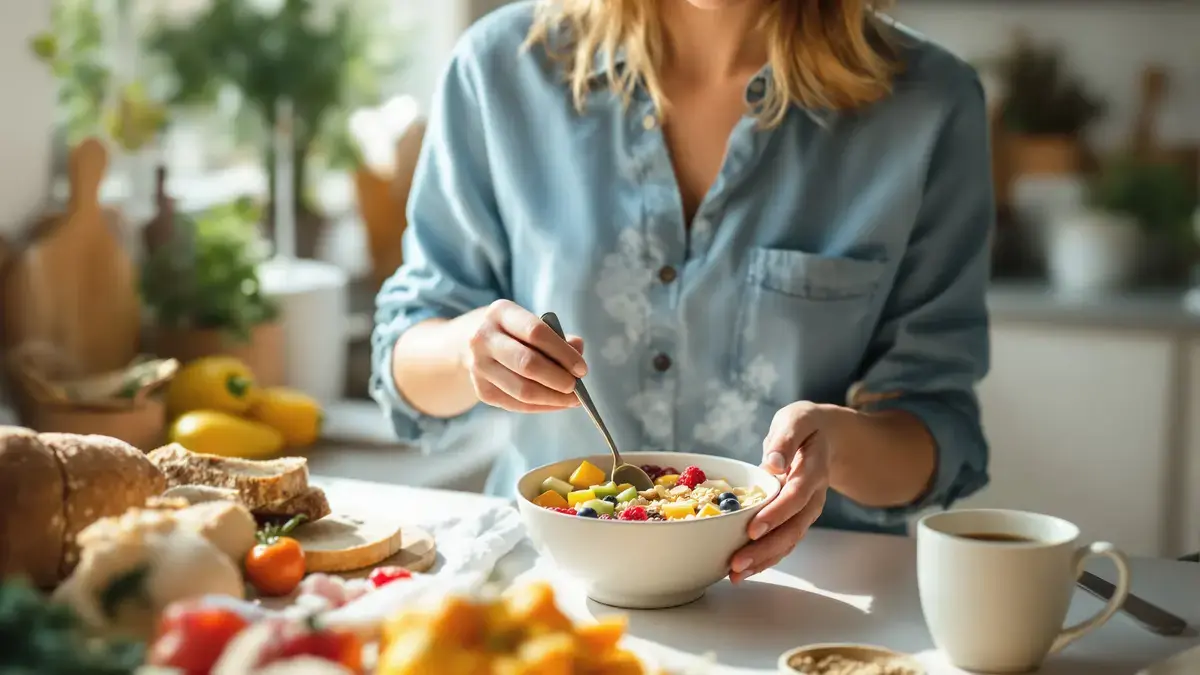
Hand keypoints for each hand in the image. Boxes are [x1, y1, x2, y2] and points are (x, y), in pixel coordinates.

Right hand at [463, 300, 586, 412]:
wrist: (471, 345)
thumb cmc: (512, 333)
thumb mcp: (530, 322)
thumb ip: (557, 336)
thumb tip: (578, 352)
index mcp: (500, 313)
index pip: (535, 332)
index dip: (562, 352)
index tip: (581, 368)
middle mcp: (484, 338)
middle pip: (527, 364)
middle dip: (558, 379)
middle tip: (577, 387)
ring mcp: (479, 367)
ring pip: (523, 390)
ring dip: (553, 398)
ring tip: (571, 399)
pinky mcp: (481, 391)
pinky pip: (518, 404)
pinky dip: (542, 406)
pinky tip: (556, 402)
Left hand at [730, 402, 850, 582]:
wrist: (826, 436)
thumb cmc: (805, 426)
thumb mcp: (796, 420)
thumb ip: (785, 440)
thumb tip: (772, 462)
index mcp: (813, 469)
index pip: (796, 495)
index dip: (776, 514)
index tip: (753, 528)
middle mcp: (813, 495)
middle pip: (793, 528)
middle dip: (766, 549)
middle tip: (737, 563)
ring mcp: (806, 510)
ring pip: (789, 540)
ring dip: (763, 560)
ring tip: (735, 575)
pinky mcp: (796, 518)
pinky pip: (784, 541)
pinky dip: (765, 558)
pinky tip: (743, 569)